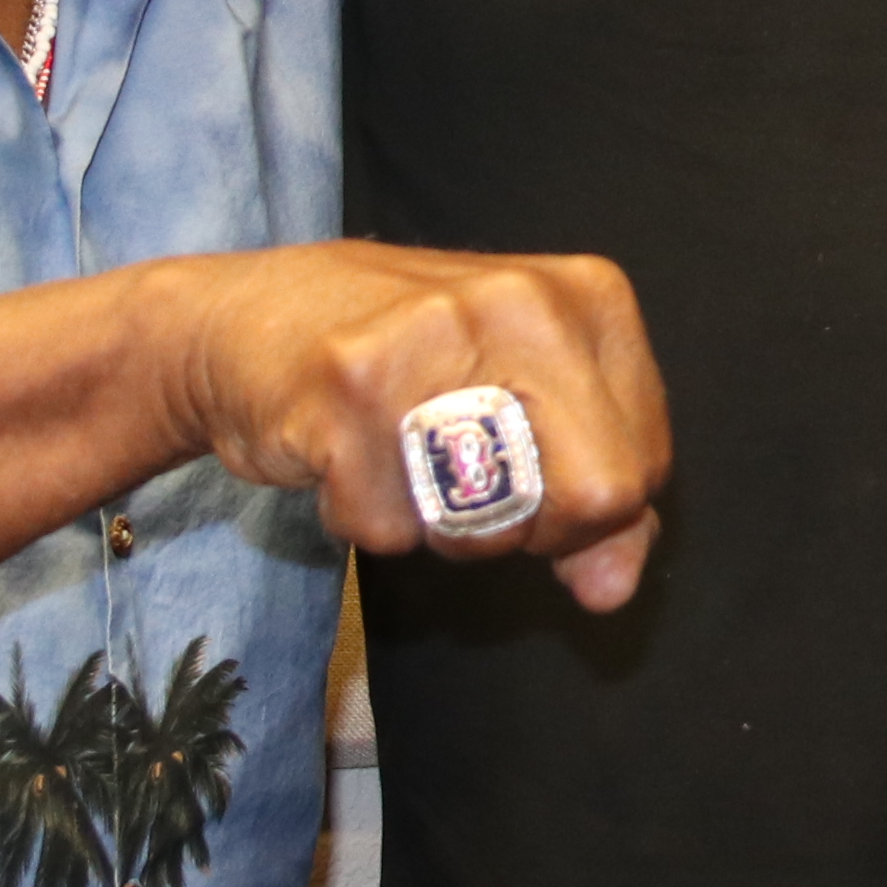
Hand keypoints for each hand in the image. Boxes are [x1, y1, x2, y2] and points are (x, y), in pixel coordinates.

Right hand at [160, 243, 673, 611]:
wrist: (244, 318)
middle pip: (594, 495)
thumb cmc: (399, 363)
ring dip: (432, 525)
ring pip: (487, 524)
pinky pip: (388, 526)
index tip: (522, 476)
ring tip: (392, 451)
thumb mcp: (518, 401)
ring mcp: (436, 335)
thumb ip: (586, 491)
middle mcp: (523, 302)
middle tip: (460, 484)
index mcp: (587, 297)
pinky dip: (359, 515)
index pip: (642, 466)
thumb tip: (613, 588)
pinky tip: (339, 450)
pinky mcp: (350, 381)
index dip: (582, 509)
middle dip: (526, 528)